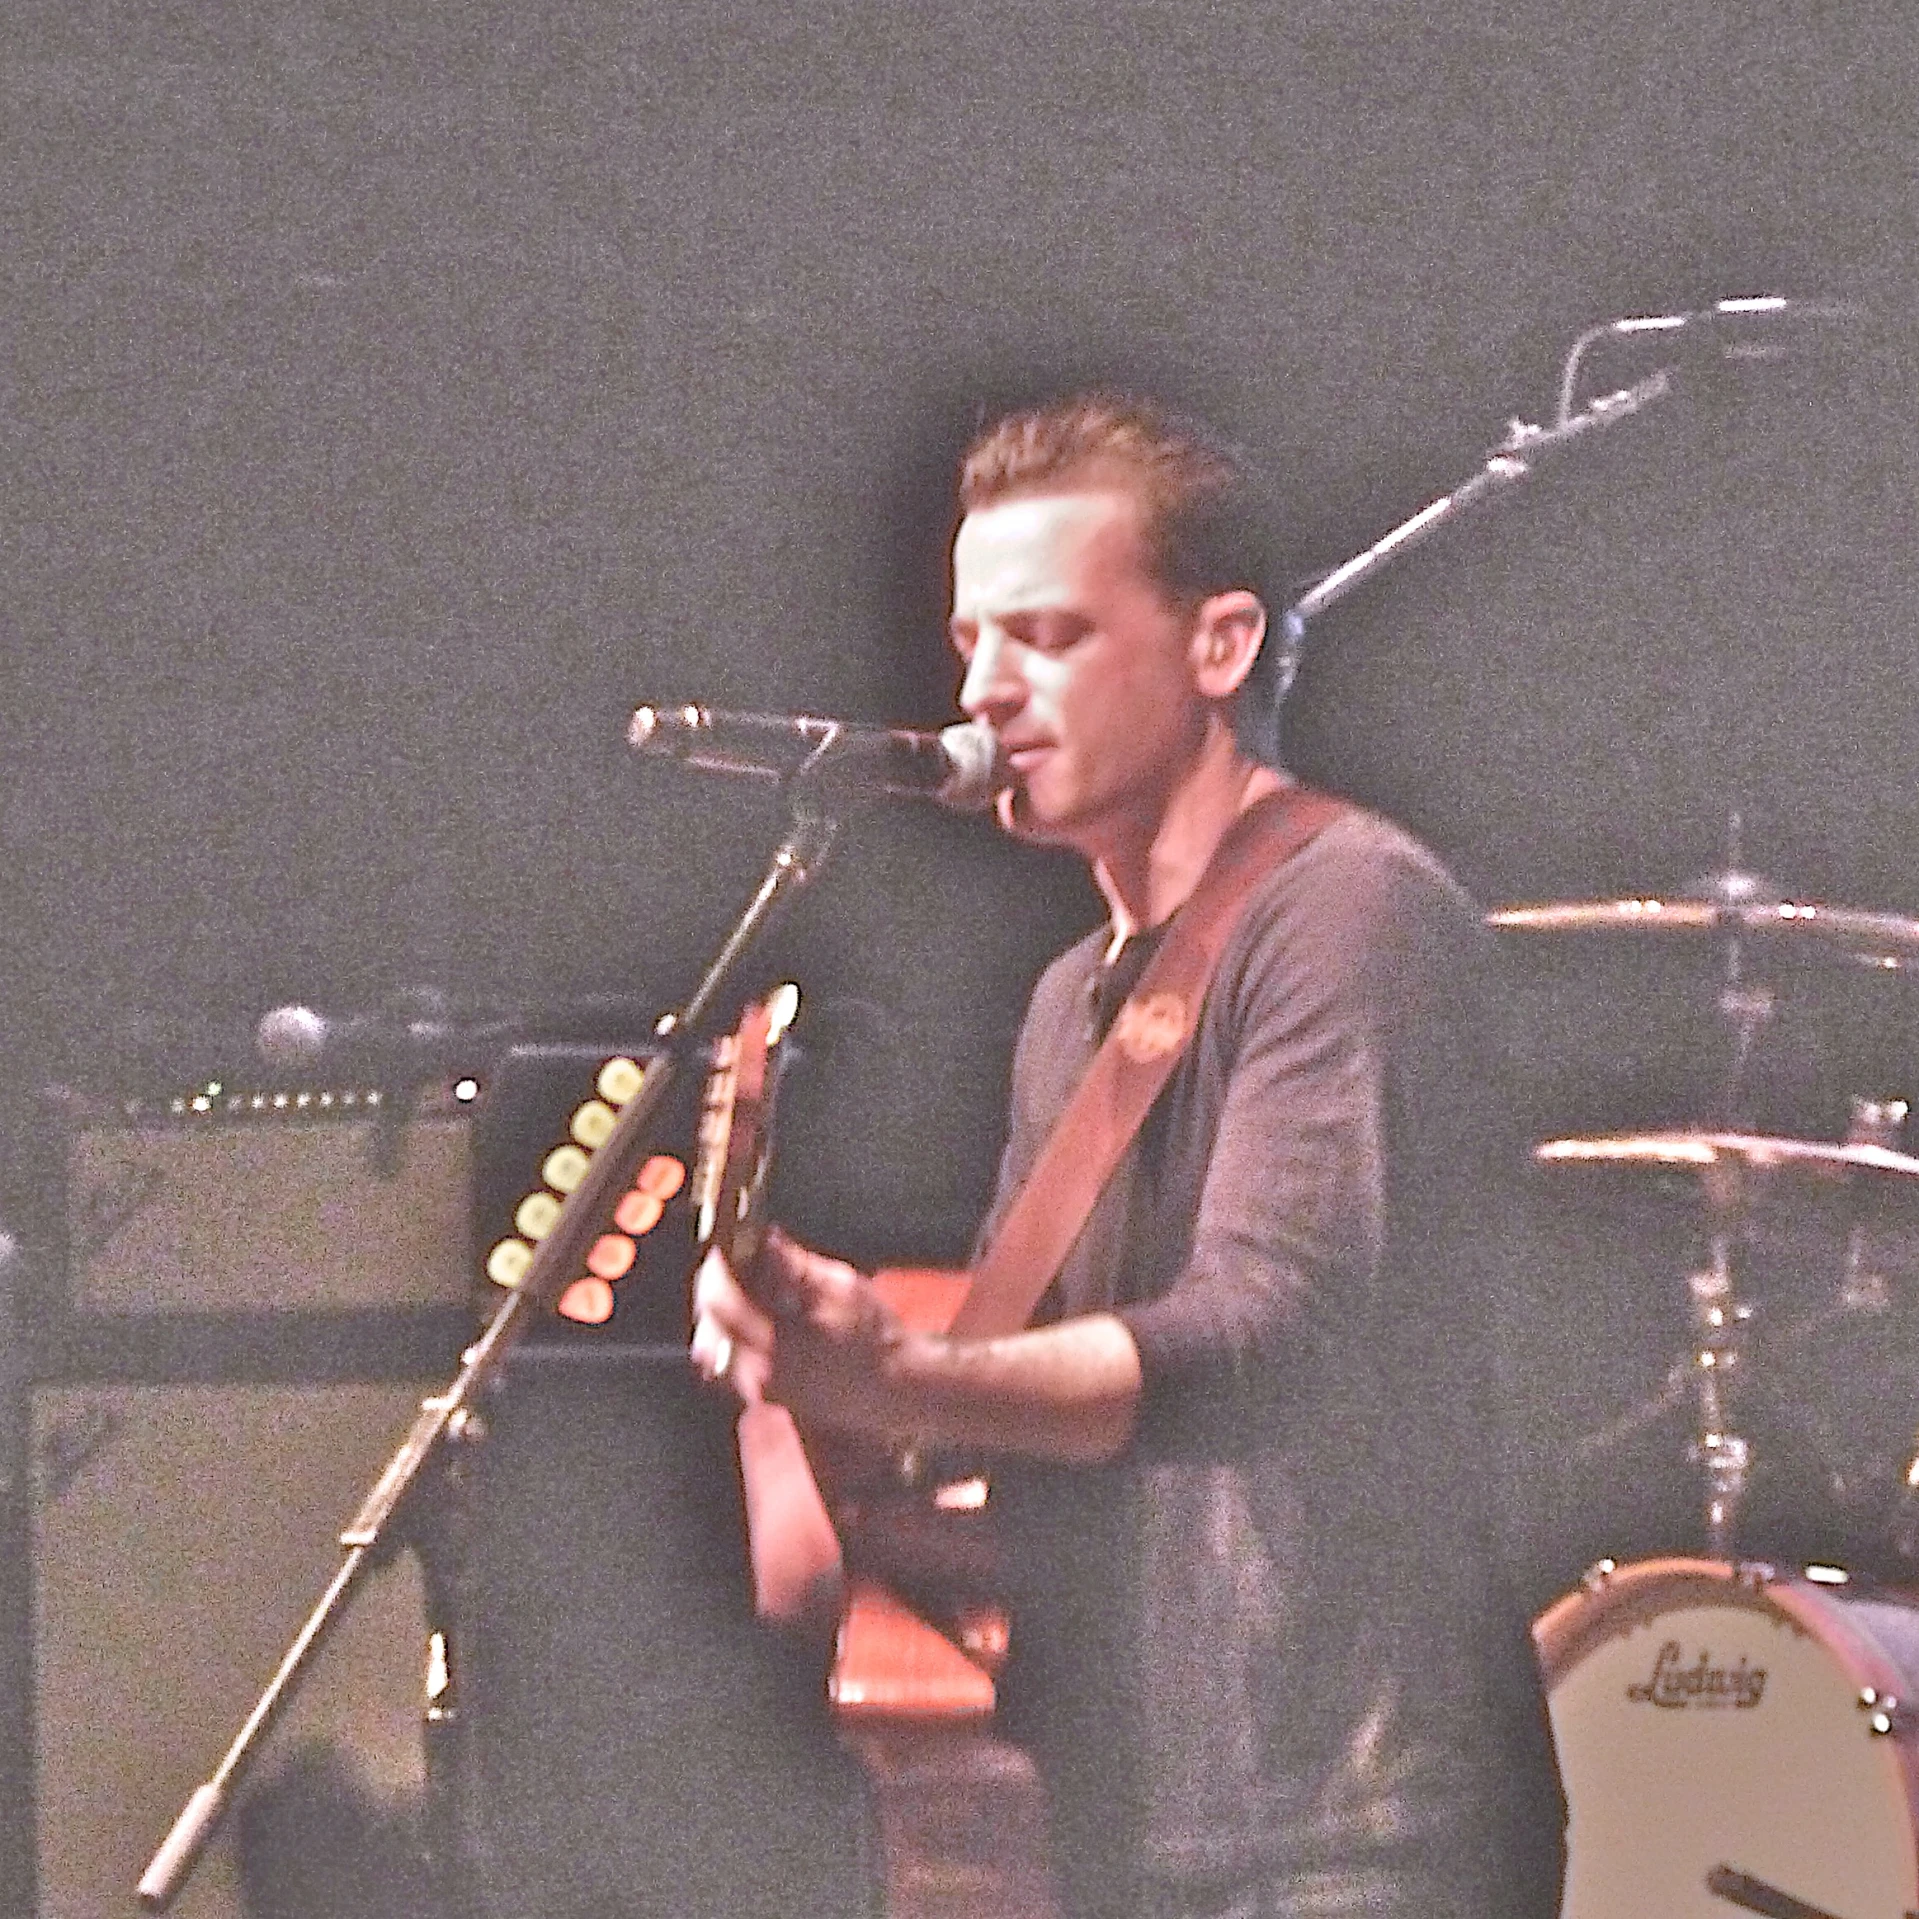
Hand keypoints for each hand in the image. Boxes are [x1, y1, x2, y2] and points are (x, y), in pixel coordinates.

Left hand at [691, 1228, 907, 1437]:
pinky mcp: (766, 1396)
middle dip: (714, 1290)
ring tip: (745, 1291)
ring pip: (714, 1347)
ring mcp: (760, 1388)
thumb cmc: (877, 1338)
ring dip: (721, 1315)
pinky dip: (734, 1337)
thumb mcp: (843, 1288)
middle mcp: (759, 1371)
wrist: (897, 1388)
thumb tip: (767, 1240)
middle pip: (707, 1325)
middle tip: (730, 1265)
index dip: (716, 1268)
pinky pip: (730, 1364)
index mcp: (775, 1343)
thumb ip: (797, 1266)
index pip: (719, 1301)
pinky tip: (760, 1319)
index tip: (723, 1247)